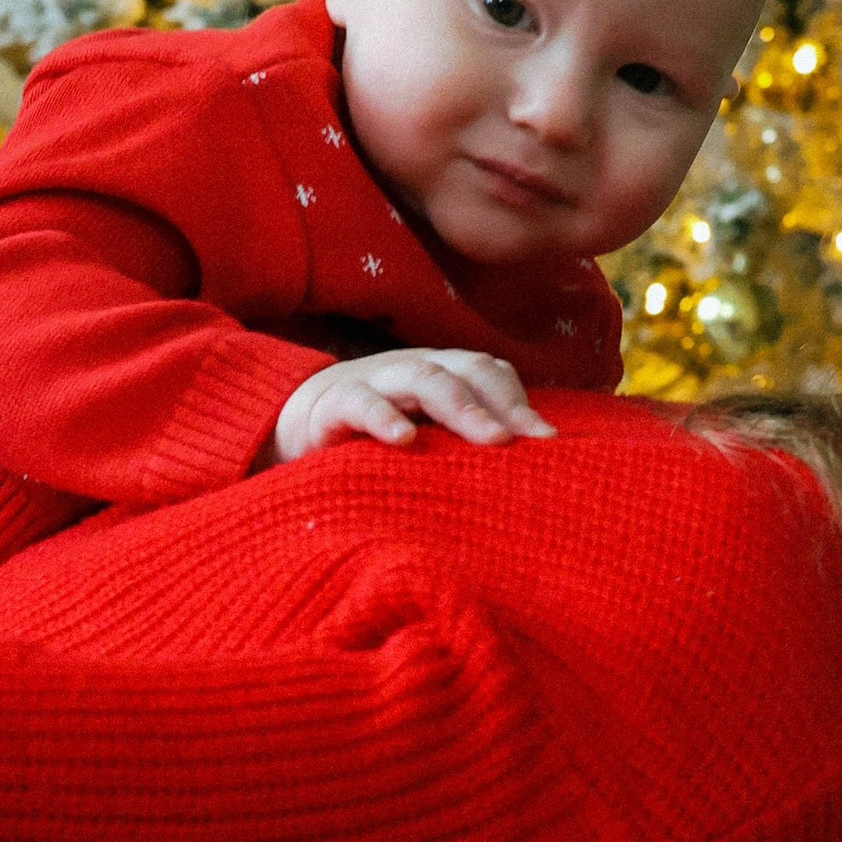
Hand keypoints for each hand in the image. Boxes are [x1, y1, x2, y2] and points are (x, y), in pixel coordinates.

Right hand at [271, 350, 553, 462]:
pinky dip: (383, 417)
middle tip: (531, 440)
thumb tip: (532, 471)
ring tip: (491, 438)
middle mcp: (414, 371)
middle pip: (467, 370)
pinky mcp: (332, 405)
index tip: (551, 442)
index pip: (490, 373)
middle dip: (502, 402)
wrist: (289, 426)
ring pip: (423, 377)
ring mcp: (374, 382)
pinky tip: (404, 440)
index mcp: (442, 375)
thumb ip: (464, 443)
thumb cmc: (373, 440)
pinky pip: (360, 404)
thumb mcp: (426, 439)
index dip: (520, 401)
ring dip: (461, 405)